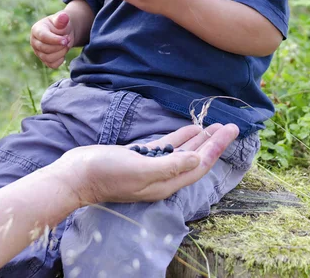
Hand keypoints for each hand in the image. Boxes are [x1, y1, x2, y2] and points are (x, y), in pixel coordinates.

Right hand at [30, 12, 74, 68]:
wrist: (64, 32)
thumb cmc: (61, 24)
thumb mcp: (62, 19)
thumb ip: (62, 19)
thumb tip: (64, 17)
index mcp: (36, 29)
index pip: (43, 37)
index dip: (55, 40)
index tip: (66, 39)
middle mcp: (34, 42)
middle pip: (45, 48)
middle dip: (59, 46)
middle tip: (68, 40)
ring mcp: (38, 52)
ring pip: (48, 58)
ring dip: (61, 53)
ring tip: (67, 45)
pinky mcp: (44, 60)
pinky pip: (51, 65)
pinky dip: (60, 60)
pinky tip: (63, 52)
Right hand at [50, 123, 238, 206]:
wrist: (78, 175)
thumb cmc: (108, 173)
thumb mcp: (141, 169)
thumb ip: (171, 165)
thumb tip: (198, 160)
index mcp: (167, 182)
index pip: (200, 165)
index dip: (217, 147)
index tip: (232, 131)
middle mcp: (164, 177)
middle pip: (197, 158)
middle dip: (214, 142)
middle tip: (231, 126)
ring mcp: (153, 167)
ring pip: (184, 152)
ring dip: (200, 139)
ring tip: (216, 126)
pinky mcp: (141, 158)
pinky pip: (168, 147)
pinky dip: (181, 137)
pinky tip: (190, 128)